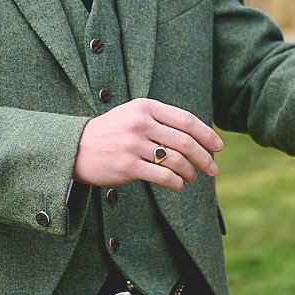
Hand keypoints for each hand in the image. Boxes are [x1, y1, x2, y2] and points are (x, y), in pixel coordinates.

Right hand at [74, 98, 222, 191]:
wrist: (75, 148)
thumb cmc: (110, 134)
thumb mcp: (133, 116)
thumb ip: (160, 120)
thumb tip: (196, 136)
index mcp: (145, 107)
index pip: (186, 120)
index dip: (207, 134)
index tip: (218, 147)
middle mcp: (141, 123)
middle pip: (185, 141)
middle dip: (204, 157)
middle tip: (212, 169)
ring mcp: (134, 144)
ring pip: (176, 160)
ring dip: (190, 172)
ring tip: (192, 178)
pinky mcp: (128, 166)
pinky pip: (163, 177)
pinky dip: (176, 184)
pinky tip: (179, 186)